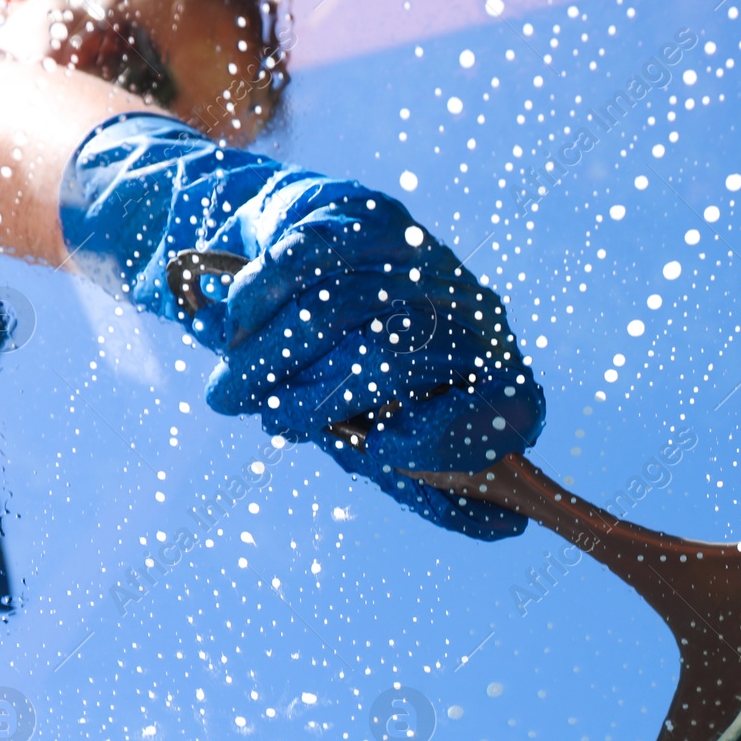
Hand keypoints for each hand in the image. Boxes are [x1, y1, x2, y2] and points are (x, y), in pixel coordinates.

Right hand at [60, 114, 543, 538]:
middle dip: (317, 402)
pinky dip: (260, 302)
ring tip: (231, 392)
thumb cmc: (355, 373)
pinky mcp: (363, 215)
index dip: (443, 440)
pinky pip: (303, 262)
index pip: (509, 407)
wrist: (300, 254)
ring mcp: (420, 258)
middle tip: (273, 420)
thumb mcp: (392, 434)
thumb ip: (431, 483)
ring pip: (338, 315)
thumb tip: (506, 526)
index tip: (381, 453)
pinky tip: (236, 326)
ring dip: (272, 360)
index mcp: (494, 366)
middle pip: (392, 362)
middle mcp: (468, 308)